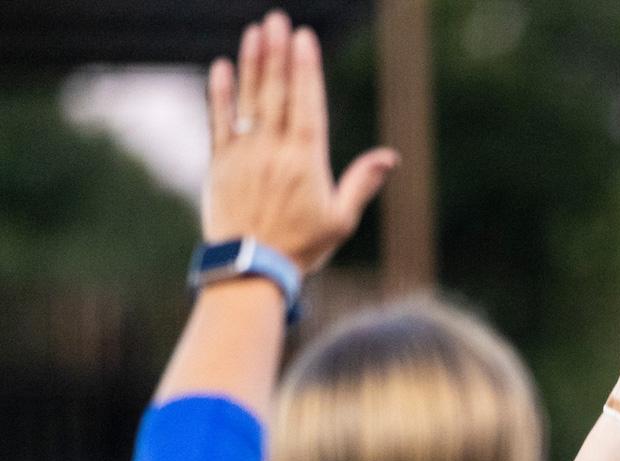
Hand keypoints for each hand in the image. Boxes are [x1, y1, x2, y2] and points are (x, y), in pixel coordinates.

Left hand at [202, 11, 396, 274]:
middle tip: (277, 20)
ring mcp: (243, 154)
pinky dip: (220, 94)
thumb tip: (390, 157)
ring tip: (254, 32)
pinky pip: (219, 121)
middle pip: (276, 92)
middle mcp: (273, 151)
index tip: (303, 38)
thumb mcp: (341, 220)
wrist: (250, 267)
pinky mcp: (219, 163)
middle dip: (277, 53)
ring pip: (248, 100)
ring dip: (251, 63)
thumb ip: (362, 182)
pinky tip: (221, 68)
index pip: (306, 103)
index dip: (304, 68)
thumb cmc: (301, 246)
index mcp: (306, 161)